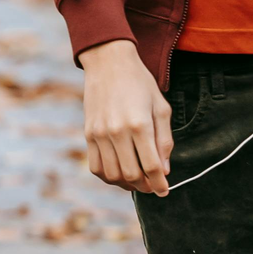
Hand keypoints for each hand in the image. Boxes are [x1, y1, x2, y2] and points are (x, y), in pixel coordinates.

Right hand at [80, 40, 172, 194]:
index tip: (164, 190)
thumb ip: (164, 140)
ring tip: (137, 181)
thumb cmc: (140, 83)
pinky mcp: (88, 133)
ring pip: (113, 174)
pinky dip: (108, 176)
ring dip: (127, 184)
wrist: (108, 62)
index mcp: (140, 125)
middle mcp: (118, 132)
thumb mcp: (161, 108)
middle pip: (132, 174)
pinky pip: (95, 166)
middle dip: (145, 186)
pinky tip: (119, 173)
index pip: (151, 166)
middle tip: (153, 186)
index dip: (160, 183)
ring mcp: (100, 134)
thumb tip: (164, 169)